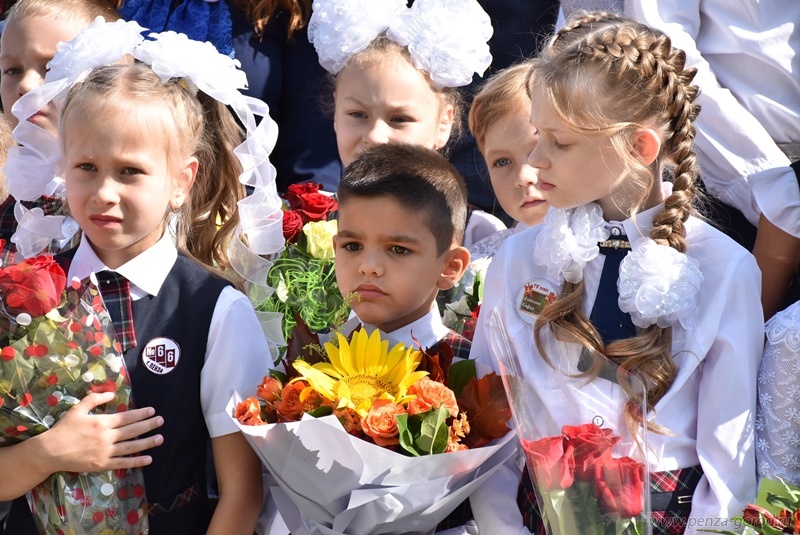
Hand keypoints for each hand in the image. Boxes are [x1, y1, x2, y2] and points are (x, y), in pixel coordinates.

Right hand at [40, 391, 163, 473]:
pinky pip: (123, 463)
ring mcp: (106, 452)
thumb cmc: (64, 428)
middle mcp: (107, 437)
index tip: (152, 411)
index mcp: (102, 422)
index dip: (141, 414)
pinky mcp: (102, 464)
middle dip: (149, 425)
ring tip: (160, 438)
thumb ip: (95, 399)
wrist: (51, 451)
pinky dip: (137, 461)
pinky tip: (148, 459)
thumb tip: (112, 393)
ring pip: (131, 446)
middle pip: (133, 430)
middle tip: (161, 421)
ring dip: (148, 442)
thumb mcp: (77, 409)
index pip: (127, 417)